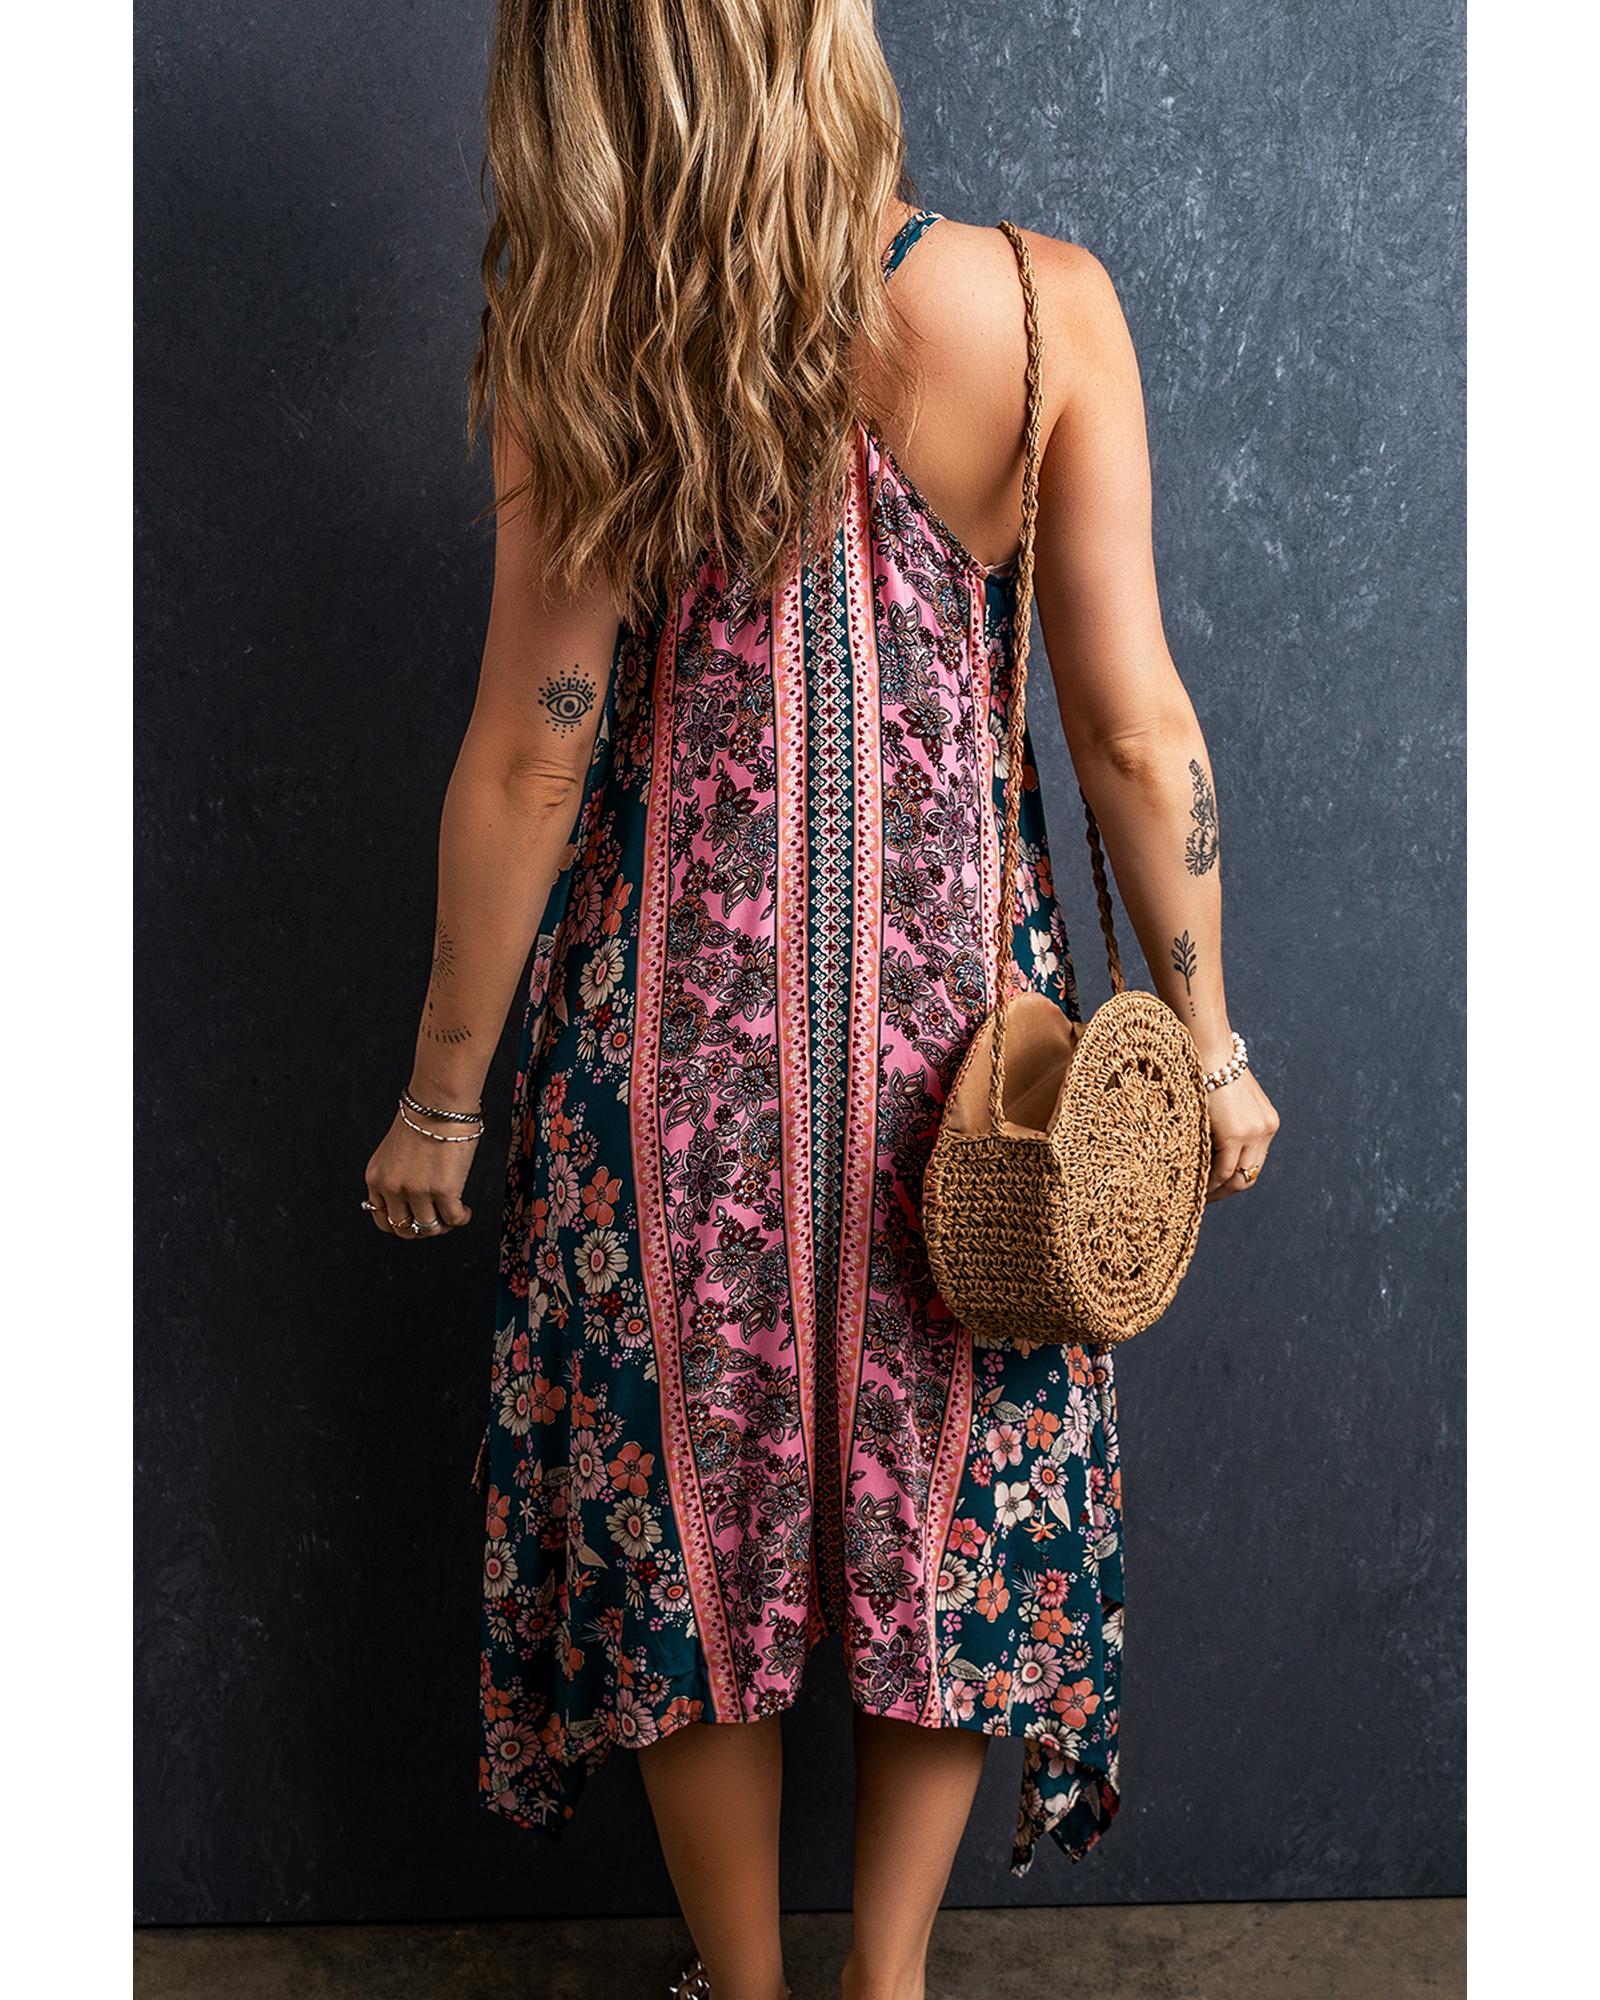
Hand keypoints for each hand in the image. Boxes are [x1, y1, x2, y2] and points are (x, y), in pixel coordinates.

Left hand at [363, 1100, 477, 1239]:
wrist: (439, 1104)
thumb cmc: (424, 1119)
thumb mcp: (394, 1152)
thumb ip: (396, 1176)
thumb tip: (413, 1201)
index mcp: (376, 1178)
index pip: (382, 1220)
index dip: (403, 1225)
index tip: (417, 1221)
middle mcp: (393, 1188)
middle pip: (405, 1229)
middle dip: (423, 1230)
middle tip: (438, 1220)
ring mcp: (417, 1192)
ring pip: (430, 1228)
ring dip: (444, 1225)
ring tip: (455, 1213)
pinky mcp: (443, 1191)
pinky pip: (453, 1219)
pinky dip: (462, 1218)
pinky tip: (465, 1210)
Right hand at [1203, 1066, 1279, 1203]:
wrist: (1208, 1049)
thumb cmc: (1208, 1069)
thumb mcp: (1226, 1099)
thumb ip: (1226, 1122)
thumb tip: (1207, 1148)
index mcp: (1266, 1122)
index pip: (1253, 1162)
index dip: (1234, 1178)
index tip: (1214, 1185)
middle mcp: (1265, 1129)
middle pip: (1249, 1175)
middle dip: (1227, 1190)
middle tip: (1205, 1197)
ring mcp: (1253, 1133)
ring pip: (1237, 1178)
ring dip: (1218, 1191)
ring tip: (1198, 1195)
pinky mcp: (1235, 1134)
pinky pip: (1223, 1171)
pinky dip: (1210, 1183)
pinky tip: (1195, 1186)